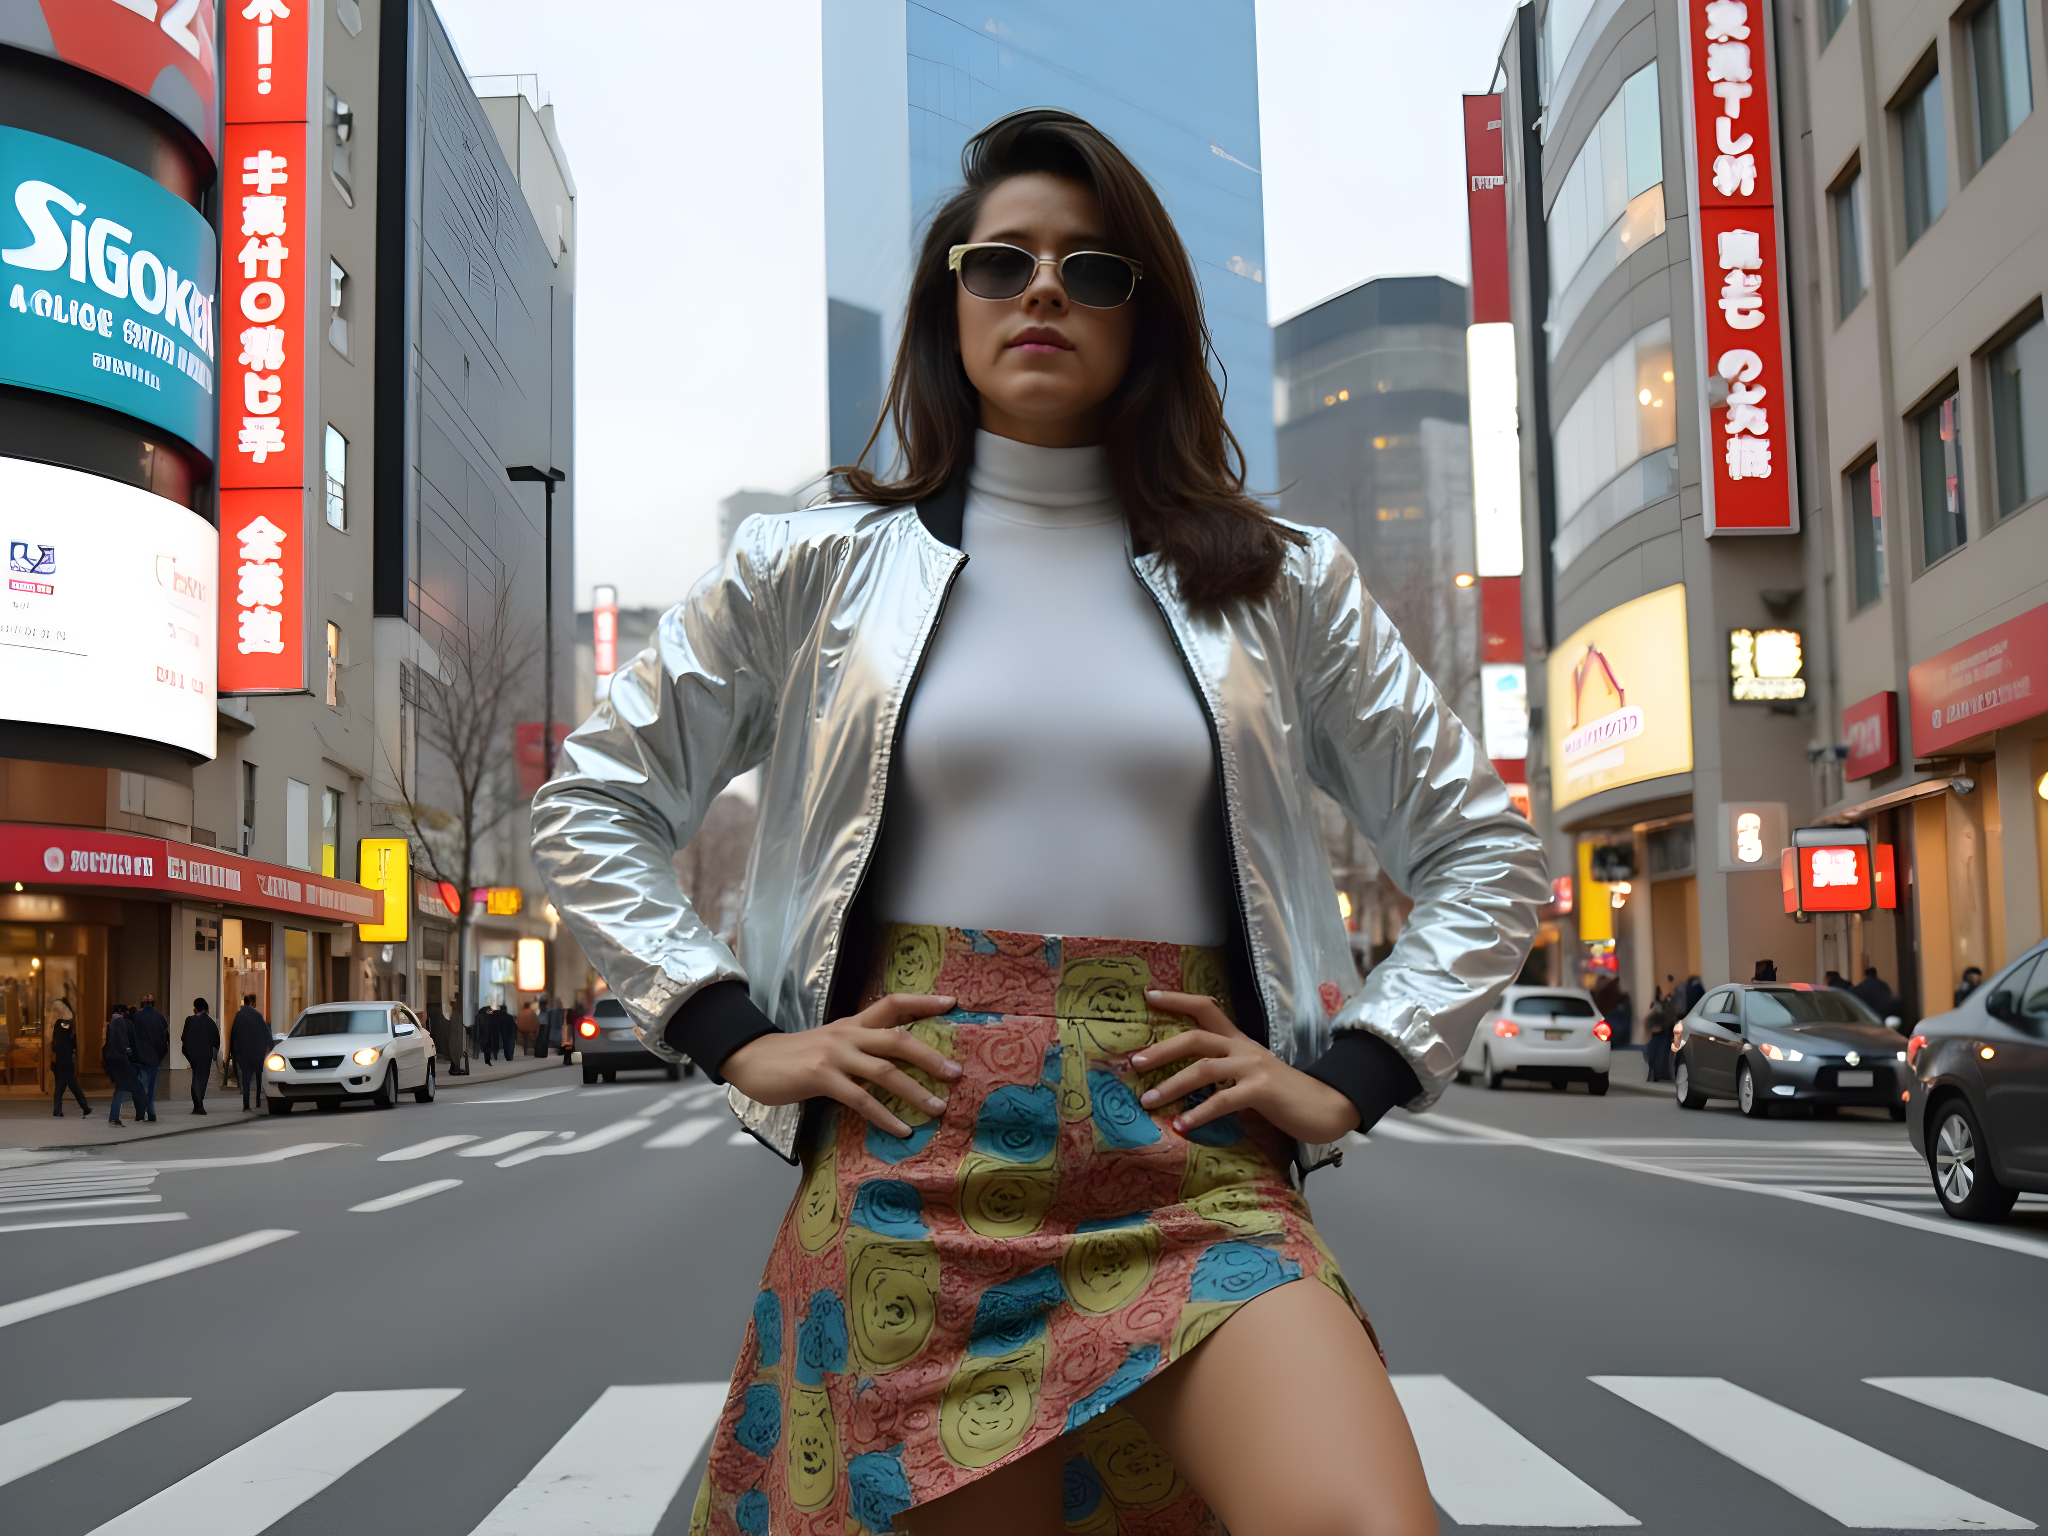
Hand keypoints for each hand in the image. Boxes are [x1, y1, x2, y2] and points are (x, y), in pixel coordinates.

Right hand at [718, 993, 961, 1137]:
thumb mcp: (831, 1043)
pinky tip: (901, 1130)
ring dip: (914, 1092)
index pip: (893, 1003)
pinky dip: (884, 1116)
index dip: (923, 1001)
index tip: (951, 1002)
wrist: (752, 1059)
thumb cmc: (794, 1057)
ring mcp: (835, 1055)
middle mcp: (848, 1034)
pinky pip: (860, 1099)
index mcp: (852, 1023)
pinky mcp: (821, 1077)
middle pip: (898, 1039)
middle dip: (930, 1057)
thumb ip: (858, 1048)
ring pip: (884, 1071)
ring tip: (936, 1108)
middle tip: (956, 1073)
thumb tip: (893, 1065)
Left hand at [1132, 989, 1360, 1145]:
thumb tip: (1184, 1082)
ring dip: (1171, 1085)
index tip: (1149, 995)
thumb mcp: (1251, 1076)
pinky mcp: (1261, 1090)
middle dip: (1161, 1049)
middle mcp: (1243, 1048)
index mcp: (1239, 1041)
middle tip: (1134, 1063)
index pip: (1206, 1007)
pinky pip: (1222, 1100)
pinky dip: (1198, 1114)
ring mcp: (1253, 1067)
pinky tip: (1181, 1126)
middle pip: (1195, 1036)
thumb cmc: (1284, 1096)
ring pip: (1203, 1068)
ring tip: (1148, 1101)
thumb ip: (1224, 1073)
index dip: (1177, 999)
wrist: (1326, 1107)